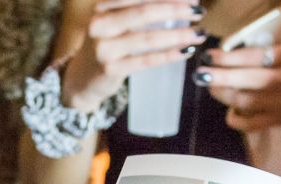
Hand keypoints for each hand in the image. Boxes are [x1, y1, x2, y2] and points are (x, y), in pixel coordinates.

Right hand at [62, 0, 204, 111]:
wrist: (81, 79)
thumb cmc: (106, 46)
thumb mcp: (114, 22)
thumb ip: (137, 10)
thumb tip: (176, 3)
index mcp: (103, 7)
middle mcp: (100, 24)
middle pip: (144, 11)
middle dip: (176, 9)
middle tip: (199, 10)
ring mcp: (104, 48)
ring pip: (148, 38)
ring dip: (178, 35)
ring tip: (199, 33)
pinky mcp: (111, 69)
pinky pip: (146, 60)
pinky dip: (169, 55)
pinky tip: (186, 51)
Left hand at [197, 21, 280, 132]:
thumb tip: (264, 20)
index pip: (255, 55)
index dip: (229, 56)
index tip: (211, 54)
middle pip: (246, 80)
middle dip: (219, 77)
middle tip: (201, 74)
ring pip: (246, 102)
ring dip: (224, 96)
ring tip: (211, 87)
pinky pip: (253, 123)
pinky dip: (237, 120)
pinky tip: (229, 112)